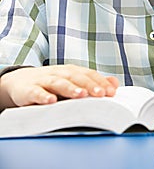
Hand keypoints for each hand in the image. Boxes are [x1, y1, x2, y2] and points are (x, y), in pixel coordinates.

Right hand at [0, 64, 118, 108]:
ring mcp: (44, 80)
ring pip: (58, 83)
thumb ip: (93, 83)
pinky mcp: (29, 89)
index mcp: (71, 72)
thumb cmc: (51, 83)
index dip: (100, 82)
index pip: (88, 75)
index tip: (111, 92)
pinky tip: (50, 101)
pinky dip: (43, 96)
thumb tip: (114, 83)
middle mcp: (59, 73)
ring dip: (70, 88)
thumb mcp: (72, 81)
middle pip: (76, 77)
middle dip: (89, 85)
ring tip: (81, 95)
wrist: (20, 82)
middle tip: (101, 94)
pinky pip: (36, 92)